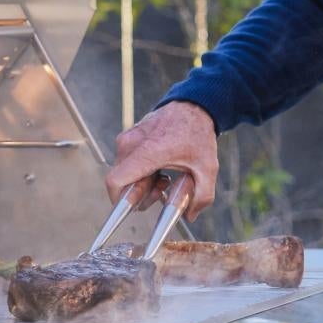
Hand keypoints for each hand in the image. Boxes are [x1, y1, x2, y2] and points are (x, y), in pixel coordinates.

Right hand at [106, 101, 219, 218]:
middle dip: (138, 194)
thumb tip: (190, 216)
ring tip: (164, 180)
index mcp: (147, 152)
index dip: (119, 201)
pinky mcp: (128, 136)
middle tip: (161, 192)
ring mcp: (127, 138)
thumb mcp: (207, 169)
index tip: (132, 208)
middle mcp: (131, 144)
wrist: (194, 106)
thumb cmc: (198, 135)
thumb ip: (202, 196)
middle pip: (121, 181)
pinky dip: (140, 172)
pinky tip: (160, 170)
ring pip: (124, 172)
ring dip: (141, 183)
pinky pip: (127, 162)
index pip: (115, 182)